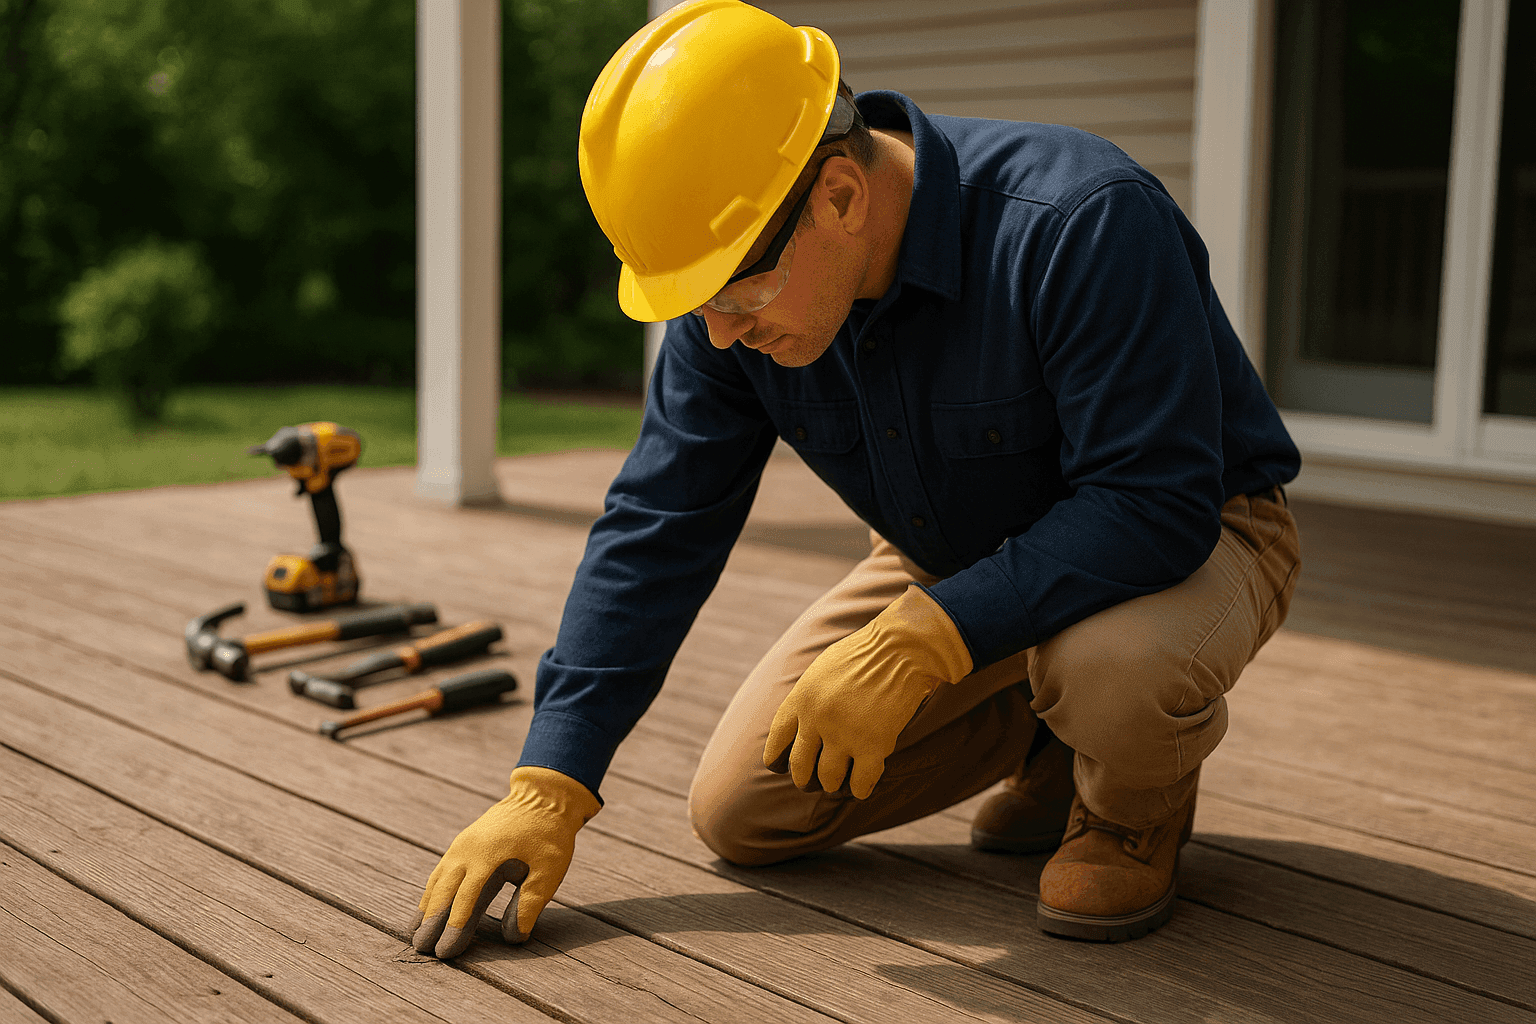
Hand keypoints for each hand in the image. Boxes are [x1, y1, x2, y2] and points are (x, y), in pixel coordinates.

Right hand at [411, 766, 599, 958]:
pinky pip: (442, 870)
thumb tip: (514, 937)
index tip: (446, 951)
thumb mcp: (549, 869)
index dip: (455, 926)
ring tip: (414, 933)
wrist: (544, 795)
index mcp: (489, 855)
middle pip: (444, 891)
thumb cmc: (550, 834)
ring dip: (427, 907)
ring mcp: (463, 844)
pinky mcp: (464, 842)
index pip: (466, 898)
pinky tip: (427, 906)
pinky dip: (433, 890)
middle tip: (422, 949)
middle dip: (432, 921)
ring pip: (438, 880)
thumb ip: (530, 902)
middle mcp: (468, 849)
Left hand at [764, 586, 971, 798]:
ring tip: (842, 780)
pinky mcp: (872, 746)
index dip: (777, 760)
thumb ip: (808, 698)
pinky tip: (864, 784)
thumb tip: (800, 725)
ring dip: (834, 783)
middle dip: (805, 779)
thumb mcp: (822, 669)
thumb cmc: (865, 653)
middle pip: (799, 768)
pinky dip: (860, 788)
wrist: (901, 648)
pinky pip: (860, 784)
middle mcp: (816, 720)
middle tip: (814, 781)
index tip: (781, 767)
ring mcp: (843, 735)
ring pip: (828, 780)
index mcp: (801, 698)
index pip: (776, 742)